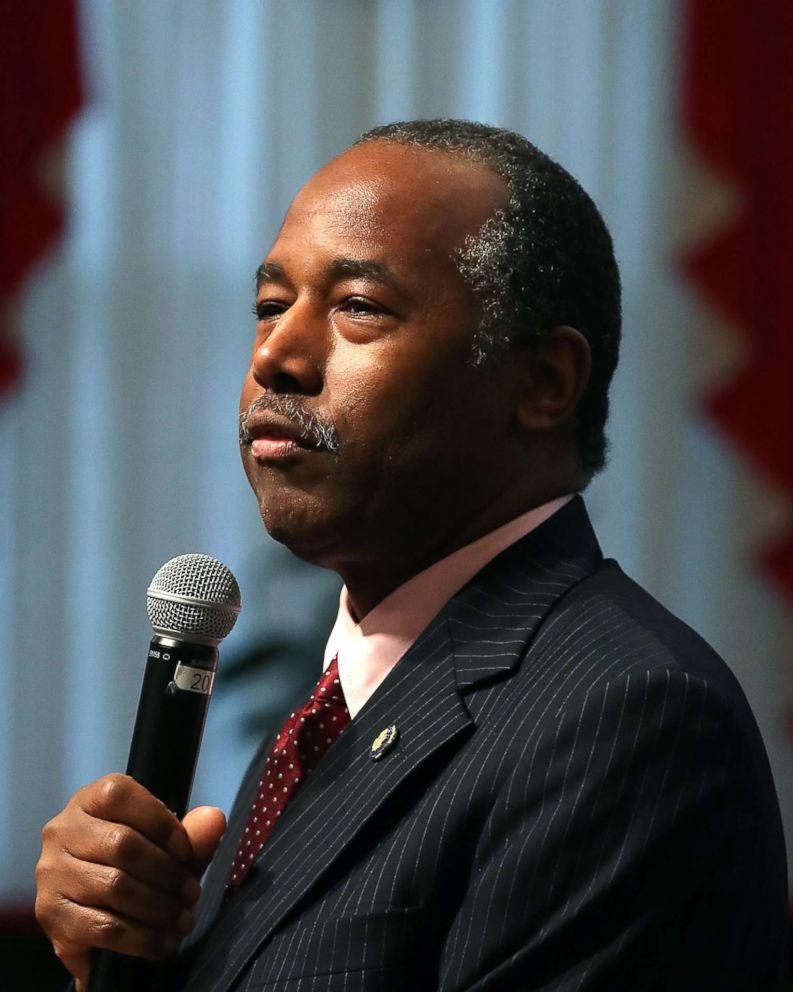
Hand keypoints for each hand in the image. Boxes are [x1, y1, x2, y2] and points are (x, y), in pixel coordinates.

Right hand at [34, 774, 226, 990]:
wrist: (98, 913)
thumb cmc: (138, 865)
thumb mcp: (168, 844)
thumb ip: (192, 832)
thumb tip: (214, 819)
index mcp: (90, 800)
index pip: (119, 795)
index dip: (159, 822)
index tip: (186, 851)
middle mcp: (62, 830)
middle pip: (121, 844)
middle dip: (167, 873)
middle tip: (192, 894)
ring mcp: (52, 872)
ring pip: (114, 887)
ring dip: (158, 908)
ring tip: (183, 920)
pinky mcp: (51, 914)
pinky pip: (102, 928)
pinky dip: (141, 938)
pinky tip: (163, 944)